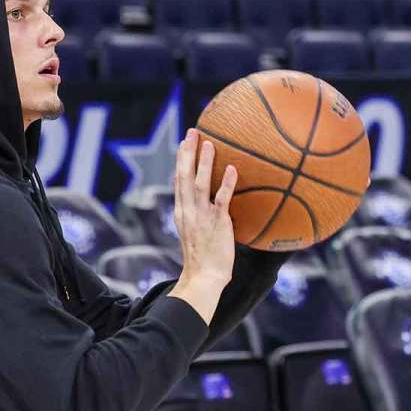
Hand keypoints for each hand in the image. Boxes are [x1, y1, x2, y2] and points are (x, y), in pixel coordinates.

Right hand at [168, 128, 238, 323]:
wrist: (204, 278)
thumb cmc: (204, 259)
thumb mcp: (197, 234)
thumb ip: (203, 216)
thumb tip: (216, 204)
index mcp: (182, 212)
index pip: (179, 182)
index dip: (181, 161)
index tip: (184, 144)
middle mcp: (188, 211)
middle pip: (184, 176)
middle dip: (187, 153)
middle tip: (192, 133)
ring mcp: (201, 216)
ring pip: (200, 183)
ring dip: (203, 162)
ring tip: (208, 142)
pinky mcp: (217, 223)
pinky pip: (222, 200)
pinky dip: (225, 184)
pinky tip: (231, 168)